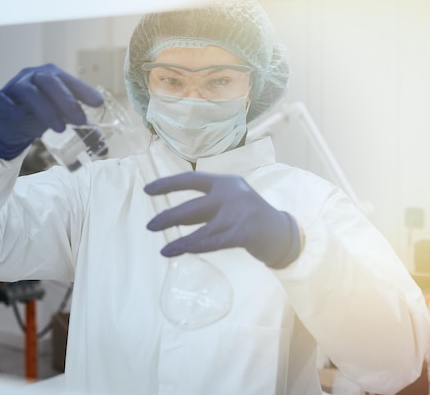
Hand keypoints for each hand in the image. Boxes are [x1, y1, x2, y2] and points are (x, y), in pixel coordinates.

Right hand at [0, 63, 102, 158]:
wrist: (12, 124)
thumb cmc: (41, 115)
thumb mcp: (62, 117)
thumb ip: (79, 125)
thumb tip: (104, 147)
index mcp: (52, 76)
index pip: (69, 80)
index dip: (84, 90)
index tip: (98, 104)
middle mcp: (33, 76)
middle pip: (50, 81)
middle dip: (67, 101)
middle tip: (80, 120)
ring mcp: (14, 85)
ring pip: (29, 92)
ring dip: (46, 110)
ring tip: (60, 129)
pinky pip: (4, 101)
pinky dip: (14, 110)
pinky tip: (23, 119)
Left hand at [144, 172, 301, 268]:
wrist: (281, 232)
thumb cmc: (249, 217)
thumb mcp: (230, 201)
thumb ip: (206, 205)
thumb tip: (172, 216)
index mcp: (225, 181)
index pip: (191, 179)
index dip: (167, 184)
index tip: (147, 190)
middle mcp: (231, 193)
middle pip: (192, 206)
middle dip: (168, 216)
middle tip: (149, 226)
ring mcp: (238, 213)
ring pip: (200, 228)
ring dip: (178, 239)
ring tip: (162, 248)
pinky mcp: (243, 232)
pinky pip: (211, 242)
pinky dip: (192, 247)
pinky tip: (177, 250)